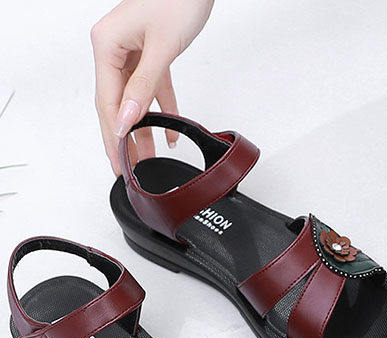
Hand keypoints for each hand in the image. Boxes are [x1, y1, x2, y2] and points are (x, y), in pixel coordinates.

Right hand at [91, 0, 213, 173]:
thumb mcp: (161, 48)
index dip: (113, 133)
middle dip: (122, 139)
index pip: (106, 99)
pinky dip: (163, 110)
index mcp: (106, 44)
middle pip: (116, 104)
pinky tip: (170, 134)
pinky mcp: (152, 54)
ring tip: (147, 160)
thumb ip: (144, 86)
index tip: (117, 160)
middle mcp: (114, 48)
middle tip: (125, 169)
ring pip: (134, 101)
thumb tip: (127, 119)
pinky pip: (154, 90)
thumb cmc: (177, 0)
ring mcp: (132, 52)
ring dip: (142, 130)